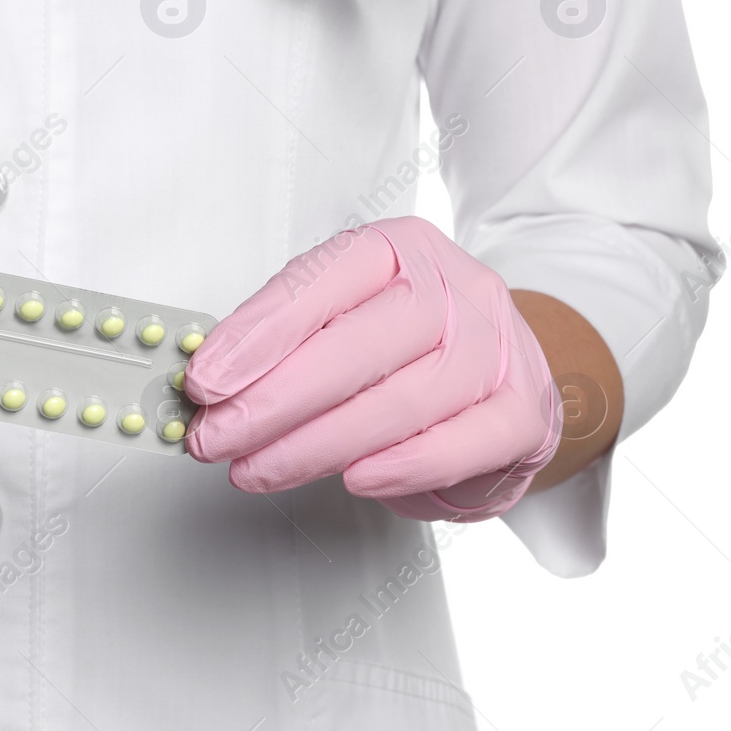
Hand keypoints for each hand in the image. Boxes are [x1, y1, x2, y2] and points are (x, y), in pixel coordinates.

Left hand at [183, 217, 562, 520]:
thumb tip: (212, 384)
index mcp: (399, 249)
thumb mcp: (344, 322)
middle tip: (218, 437)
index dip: (255, 335)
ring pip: (403, 399)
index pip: (319, 282)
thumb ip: (284, 344)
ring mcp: (499, 347)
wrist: (507, 380)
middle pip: (359, 343)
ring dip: (317, 444)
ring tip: (259, 469)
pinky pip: (463, 442)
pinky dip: (403, 465)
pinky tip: (353, 480)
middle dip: (275, 400)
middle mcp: (455, 288)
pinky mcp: (526, 411)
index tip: (204, 381)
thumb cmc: (410, 351)